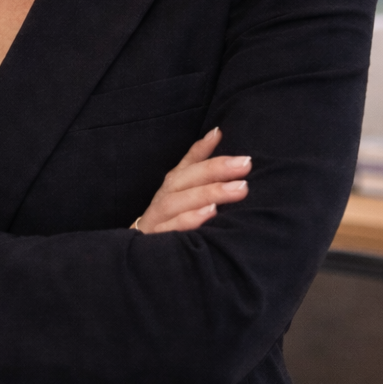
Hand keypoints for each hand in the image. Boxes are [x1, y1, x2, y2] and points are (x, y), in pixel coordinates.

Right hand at [133, 128, 250, 234]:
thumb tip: (217, 132)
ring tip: (235, 190)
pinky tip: (210, 214)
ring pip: (176, 203)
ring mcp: (157, 219)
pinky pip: (170, 229)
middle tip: (245, 166)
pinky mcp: (155, 239)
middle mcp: (163, 198)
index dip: (212, 155)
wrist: (137, 251)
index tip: (242, 153)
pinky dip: (189, 221)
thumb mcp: (182, 188)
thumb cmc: (168, 216)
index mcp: (173, 185)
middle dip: (215, 171)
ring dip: (206, 194)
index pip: (191, 165)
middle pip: (185, 180)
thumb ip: (197, 160)